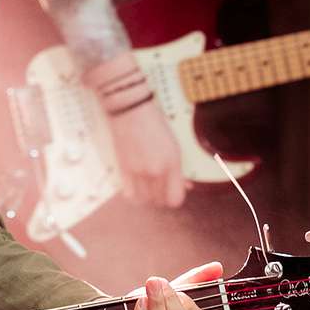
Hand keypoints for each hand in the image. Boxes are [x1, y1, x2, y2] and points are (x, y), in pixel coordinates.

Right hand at [82, 48, 184, 207]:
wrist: (130, 108)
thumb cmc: (153, 122)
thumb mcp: (173, 144)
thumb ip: (178, 167)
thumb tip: (187, 184)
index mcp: (172, 162)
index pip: (176, 198)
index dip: (175, 197)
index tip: (173, 190)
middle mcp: (156, 170)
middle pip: (160, 201)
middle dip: (162, 196)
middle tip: (161, 185)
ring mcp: (138, 171)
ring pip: (145, 200)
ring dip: (147, 196)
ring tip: (148, 185)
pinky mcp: (123, 168)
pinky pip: (129, 194)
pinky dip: (134, 194)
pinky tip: (136, 185)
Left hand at [98, 261, 221, 309]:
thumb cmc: (143, 308)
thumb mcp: (168, 292)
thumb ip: (193, 281)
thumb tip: (217, 267)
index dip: (191, 307)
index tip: (177, 290)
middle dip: (168, 302)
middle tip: (155, 284)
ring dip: (153, 309)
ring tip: (144, 293)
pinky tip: (137, 305)